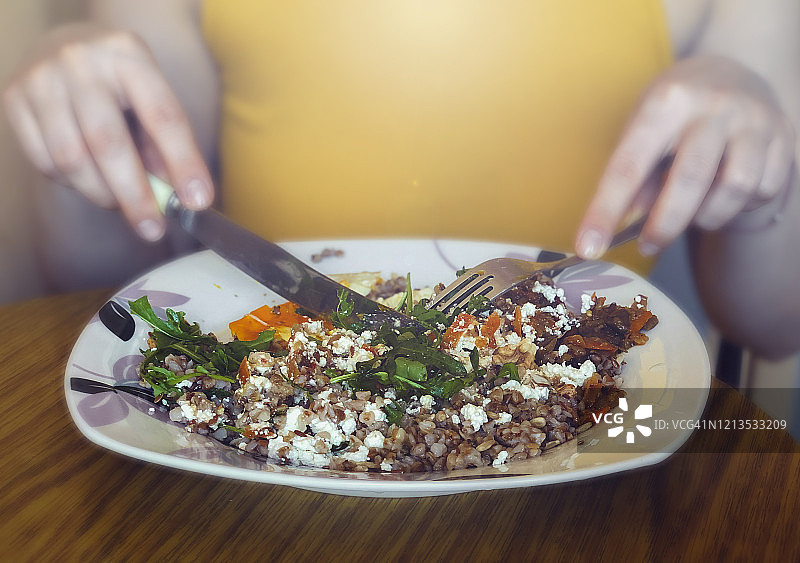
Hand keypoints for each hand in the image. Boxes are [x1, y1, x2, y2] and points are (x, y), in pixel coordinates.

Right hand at [2, 23, 213, 240]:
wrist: (63, 45)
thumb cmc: (118, 83)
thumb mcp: (149, 97)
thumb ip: (163, 144)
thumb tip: (179, 197)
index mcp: (129, 55)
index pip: (162, 117)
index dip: (183, 163)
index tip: (196, 201)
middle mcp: (81, 61)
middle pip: (109, 144)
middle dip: (135, 195)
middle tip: (153, 229)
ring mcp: (41, 78)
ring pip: (72, 159)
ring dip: (101, 193)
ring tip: (119, 201)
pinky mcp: (13, 98)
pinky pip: (45, 161)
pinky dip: (71, 182)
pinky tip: (87, 177)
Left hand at [576, 55, 795, 257]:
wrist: (732, 74)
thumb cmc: (673, 114)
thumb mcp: (642, 129)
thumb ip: (635, 174)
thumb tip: (627, 219)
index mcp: (665, 102)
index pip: (629, 166)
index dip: (606, 211)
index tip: (588, 248)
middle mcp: (712, 105)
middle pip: (689, 180)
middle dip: (664, 225)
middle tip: (648, 246)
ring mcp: (753, 119)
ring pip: (735, 188)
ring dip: (708, 216)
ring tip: (693, 214)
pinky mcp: (783, 137)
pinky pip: (764, 189)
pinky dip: (741, 206)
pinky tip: (725, 195)